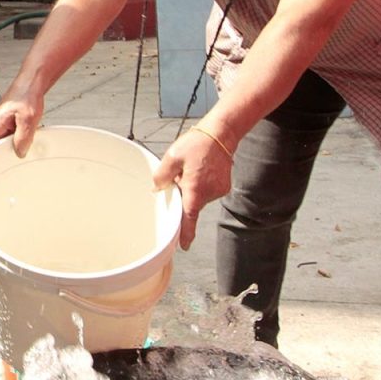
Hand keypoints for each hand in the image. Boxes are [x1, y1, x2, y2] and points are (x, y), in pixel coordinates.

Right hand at [0, 87, 44, 157]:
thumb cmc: (27, 94)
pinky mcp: (7, 123)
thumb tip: (19, 152)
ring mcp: (0, 124)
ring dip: (9, 148)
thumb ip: (23, 136)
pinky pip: (8, 137)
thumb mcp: (28, 117)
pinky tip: (25, 142)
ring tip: (20, 153)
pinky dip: (15, 141)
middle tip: (5, 170)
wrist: (31, 82)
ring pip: (1, 142)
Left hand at [152, 127, 233, 250]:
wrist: (221, 134)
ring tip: (193, 167)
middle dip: (183, 194)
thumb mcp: (172, 156)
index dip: (185, 233)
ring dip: (192, 188)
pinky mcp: (223, 187)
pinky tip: (201, 169)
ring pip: (198, 197)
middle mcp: (208, 193)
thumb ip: (162, 175)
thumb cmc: (197, 143)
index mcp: (194, 189)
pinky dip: (201, 185)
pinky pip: (207, 192)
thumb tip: (157, 188)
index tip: (183, 246)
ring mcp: (218, 191)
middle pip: (190, 204)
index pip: (188, 217)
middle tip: (181, 174)